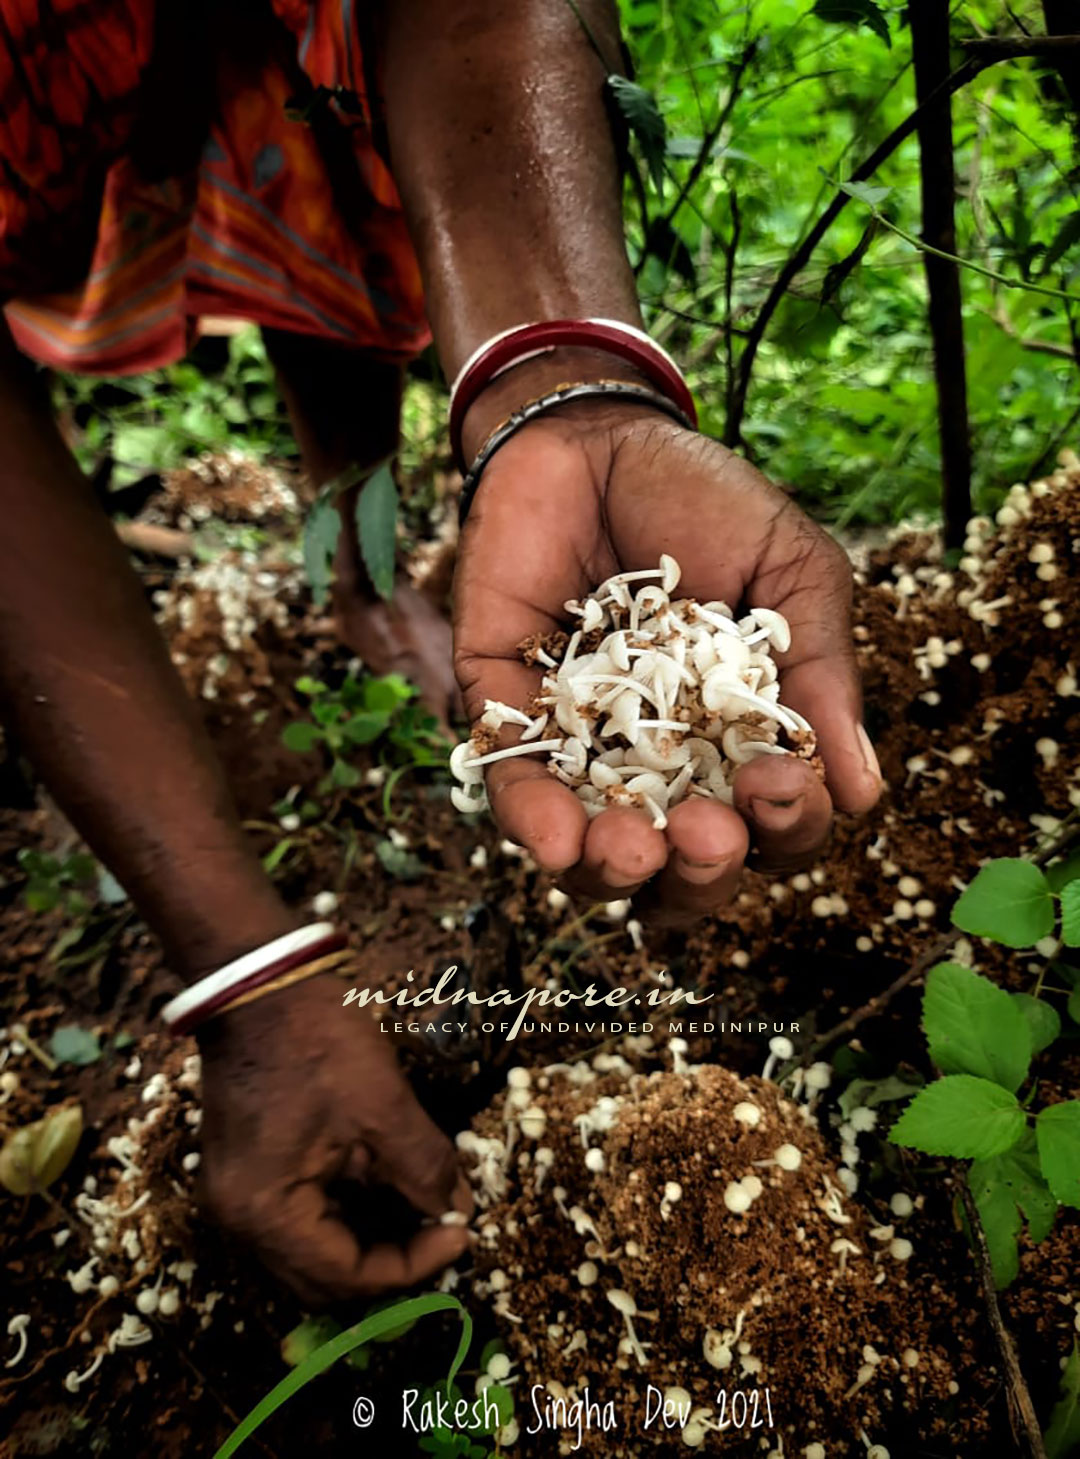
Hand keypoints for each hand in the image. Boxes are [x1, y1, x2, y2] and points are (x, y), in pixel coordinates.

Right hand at [198, 973, 471, 1303]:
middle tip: (445, 1228)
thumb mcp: (383, 1102)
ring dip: (370, 1240)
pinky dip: (347, 1214)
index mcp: (267, 1212)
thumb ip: (425, 1166)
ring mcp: (238, 1197)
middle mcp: (241, 1220)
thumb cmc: (314, 1038)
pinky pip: (300, 1217)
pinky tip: (388, 1186)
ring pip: (313, 1252)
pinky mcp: (247, 1172)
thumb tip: (458, 1208)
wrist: (256, 982)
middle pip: (324, 1279)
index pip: (348, 1276)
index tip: (461, 1232)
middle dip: (392, 1262)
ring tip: (425, 1207)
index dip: (413, 1264)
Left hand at [453, 402, 881, 922]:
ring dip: (616, 870)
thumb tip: (863, 794)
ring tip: (633, 850)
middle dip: (701, 873)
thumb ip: (823, 676)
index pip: (771, 822)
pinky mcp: (505, 710)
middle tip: (710, 838)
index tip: (781, 785)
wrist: (598, 436)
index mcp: (739, 739)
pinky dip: (532, 820)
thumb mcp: (792, 575)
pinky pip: (512, 784)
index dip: (785, 827)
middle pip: (684, 865)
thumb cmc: (706, 504)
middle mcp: (662, 760)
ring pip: (595, 850)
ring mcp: (580, 743)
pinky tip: (558, 842)